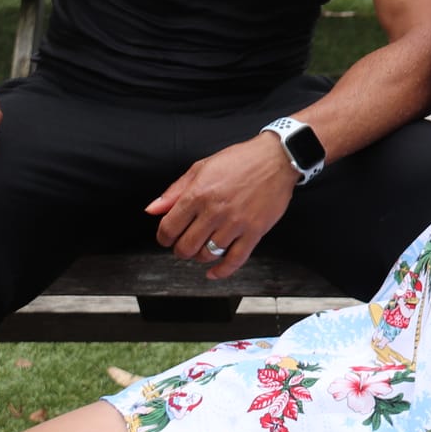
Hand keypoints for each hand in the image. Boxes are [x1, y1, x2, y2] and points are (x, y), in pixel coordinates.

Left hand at [145, 135, 298, 279]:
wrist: (276, 159)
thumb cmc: (241, 160)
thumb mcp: (201, 167)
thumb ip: (175, 191)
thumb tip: (153, 209)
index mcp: (198, 194)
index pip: (169, 228)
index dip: (163, 237)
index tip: (167, 237)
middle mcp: (215, 211)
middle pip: (186, 246)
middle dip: (180, 250)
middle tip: (184, 244)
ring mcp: (236, 224)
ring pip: (208, 255)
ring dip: (200, 256)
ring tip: (202, 248)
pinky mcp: (254, 232)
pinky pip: (235, 260)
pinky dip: (222, 271)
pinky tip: (214, 272)